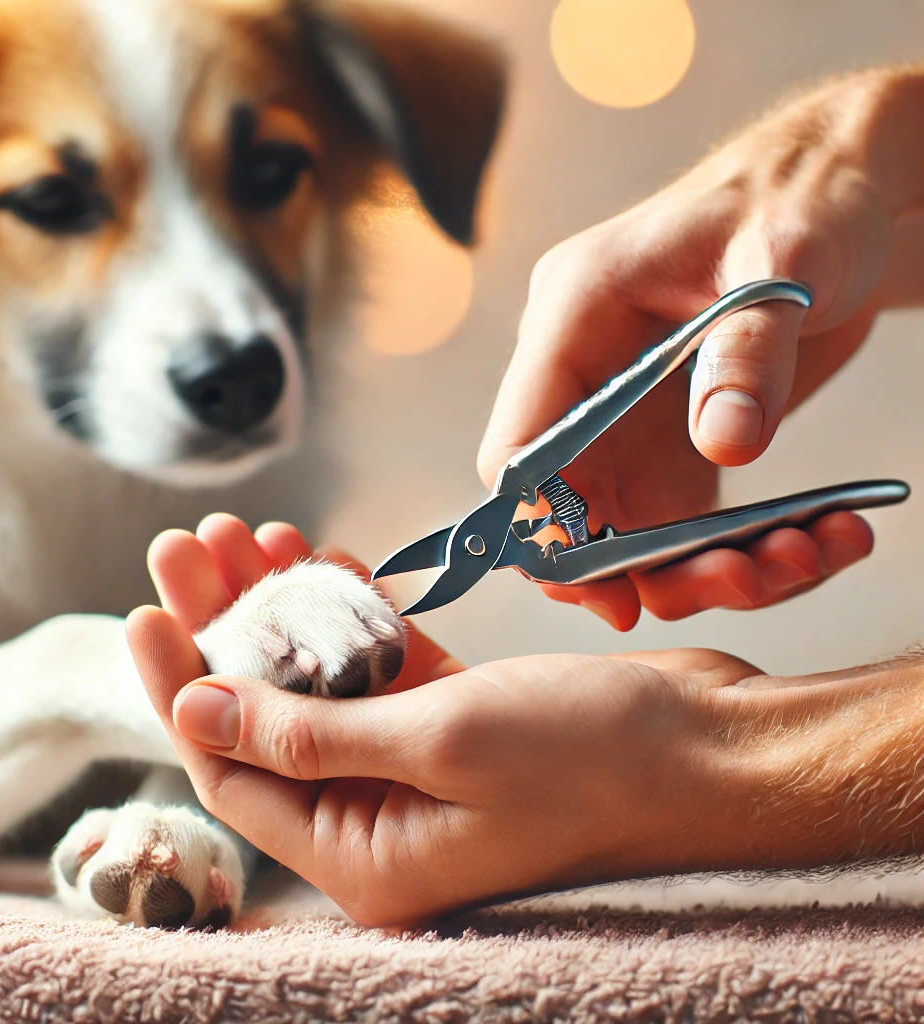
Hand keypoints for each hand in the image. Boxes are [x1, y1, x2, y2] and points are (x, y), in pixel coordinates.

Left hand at [127, 516, 779, 924]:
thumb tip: (194, 712)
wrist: (713, 746)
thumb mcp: (441, 742)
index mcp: (366, 854)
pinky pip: (382, 664)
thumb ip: (311, 731)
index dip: (182, 687)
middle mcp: (383, 815)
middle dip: (226, 626)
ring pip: (324, 679)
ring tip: (248, 533)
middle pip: (272, 715)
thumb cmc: (593, 758)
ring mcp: (421, 762)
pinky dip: (353, 613)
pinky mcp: (457, 716)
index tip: (150, 608)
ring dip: (288, 607)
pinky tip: (323, 559)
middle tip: (189, 545)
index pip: (236, 769)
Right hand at [479, 70, 923, 628]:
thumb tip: (725, 449)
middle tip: (730, 581)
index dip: (541, 525)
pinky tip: (816, 539)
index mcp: (572, 318)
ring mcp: (626, 416)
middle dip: (640, 566)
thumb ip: (747, 354)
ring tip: (804, 554)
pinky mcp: (671, 440)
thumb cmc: (799, 200)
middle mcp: (584, 376)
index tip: (607, 583)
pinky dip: (741, 549)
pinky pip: (683, 523)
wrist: (837, 198)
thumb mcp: (783, 262)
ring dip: (704, 567)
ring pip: (629, 531)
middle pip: (567, 508)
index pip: (518, 446)